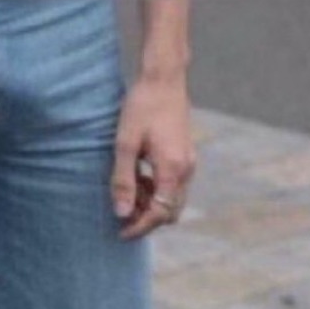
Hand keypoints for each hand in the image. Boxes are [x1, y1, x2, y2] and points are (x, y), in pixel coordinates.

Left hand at [109, 71, 195, 238]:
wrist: (163, 76)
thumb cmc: (142, 106)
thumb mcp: (125, 143)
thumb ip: (123, 179)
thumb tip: (121, 213)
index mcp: (173, 169)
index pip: (160, 214)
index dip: (140, 227)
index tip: (120, 231)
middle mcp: (186, 169)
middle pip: (170, 210)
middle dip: (147, 217)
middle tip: (122, 211)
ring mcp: (188, 161)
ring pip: (172, 197)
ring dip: (152, 202)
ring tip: (127, 189)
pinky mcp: (185, 152)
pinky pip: (174, 183)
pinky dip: (157, 188)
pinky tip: (139, 174)